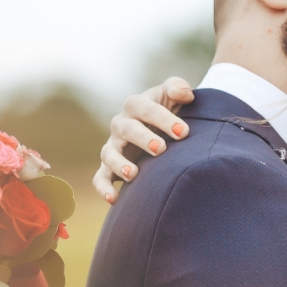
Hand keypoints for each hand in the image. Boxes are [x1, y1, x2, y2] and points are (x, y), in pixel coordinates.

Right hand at [93, 77, 195, 202]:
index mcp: (136, 105)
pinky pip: (100, 177)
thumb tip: (185, 94)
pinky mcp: (110, 167)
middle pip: (127, 129)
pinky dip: (103, 188)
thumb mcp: (172, 95)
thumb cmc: (168, 110)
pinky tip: (114, 199)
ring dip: (119, 164)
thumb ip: (177, 87)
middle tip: (161, 149)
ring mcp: (113, 147)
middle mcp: (121, 125)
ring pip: (109, 154)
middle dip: (143, 139)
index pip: (146, 109)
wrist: (159, 129)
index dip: (164, 119)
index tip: (184, 132)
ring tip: (134, 174)